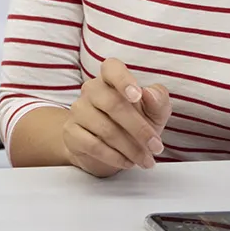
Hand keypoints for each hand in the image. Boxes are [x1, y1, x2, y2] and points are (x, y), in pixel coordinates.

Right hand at [60, 58, 170, 176]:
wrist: (106, 148)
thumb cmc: (134, 124)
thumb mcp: (154, 113)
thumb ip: (158, 101)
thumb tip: (150, 93)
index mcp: (111, 79)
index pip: (112, 68)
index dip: (124, 80)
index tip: (137, 95)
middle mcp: (91, 90)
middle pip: (112, 104)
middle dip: (139, 129)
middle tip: (156, 146)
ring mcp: (78, 110)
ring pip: (105, 128)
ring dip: (130, 148)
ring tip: (145, 160)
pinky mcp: (71, 132)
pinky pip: (93, 145)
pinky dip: (114, 157)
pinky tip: (127, 162)